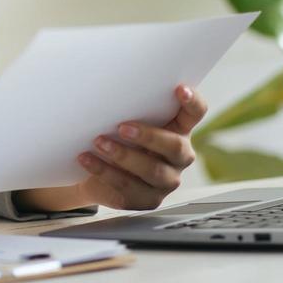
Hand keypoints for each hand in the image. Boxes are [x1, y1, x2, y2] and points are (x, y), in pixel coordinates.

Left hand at [73, 84, 207, 210]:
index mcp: (179, 129)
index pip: (195, 113)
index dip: (192, 101)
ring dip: (123, 156)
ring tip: (98, 142)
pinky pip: (128, 188)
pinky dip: (105, 172)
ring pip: (152, 171)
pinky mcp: (148, 200)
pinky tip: (87, 160)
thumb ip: (129, 106)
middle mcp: (179, 156)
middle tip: (122, 127)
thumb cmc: (117, 138)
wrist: (96, 174)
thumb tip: (104, 81)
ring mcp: (166, 181)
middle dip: (149, 136)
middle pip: (175, 146)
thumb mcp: (126, 119)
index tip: (180, 88)